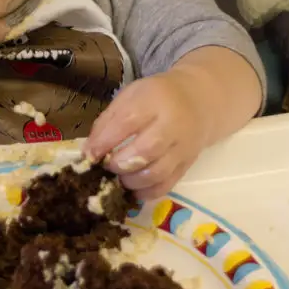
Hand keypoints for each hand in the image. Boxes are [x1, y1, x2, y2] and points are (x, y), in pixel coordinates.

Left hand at [85, 72, 210, 199]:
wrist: (199, 101)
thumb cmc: (156, 97)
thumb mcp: (130, 96)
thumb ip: (108, 121)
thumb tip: (89, 151)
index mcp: (154, 100)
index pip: (128, 122)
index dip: (105, 141)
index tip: (90, 155)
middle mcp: (172, 124)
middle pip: (147, 149)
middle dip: (120, 163)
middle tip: (107, 166)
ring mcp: (183, 147)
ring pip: (158, 172)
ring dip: (132, 181)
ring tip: (120, 178)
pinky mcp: (187, 164)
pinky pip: (167, 184)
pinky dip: (147, 192)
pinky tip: (134, 189)